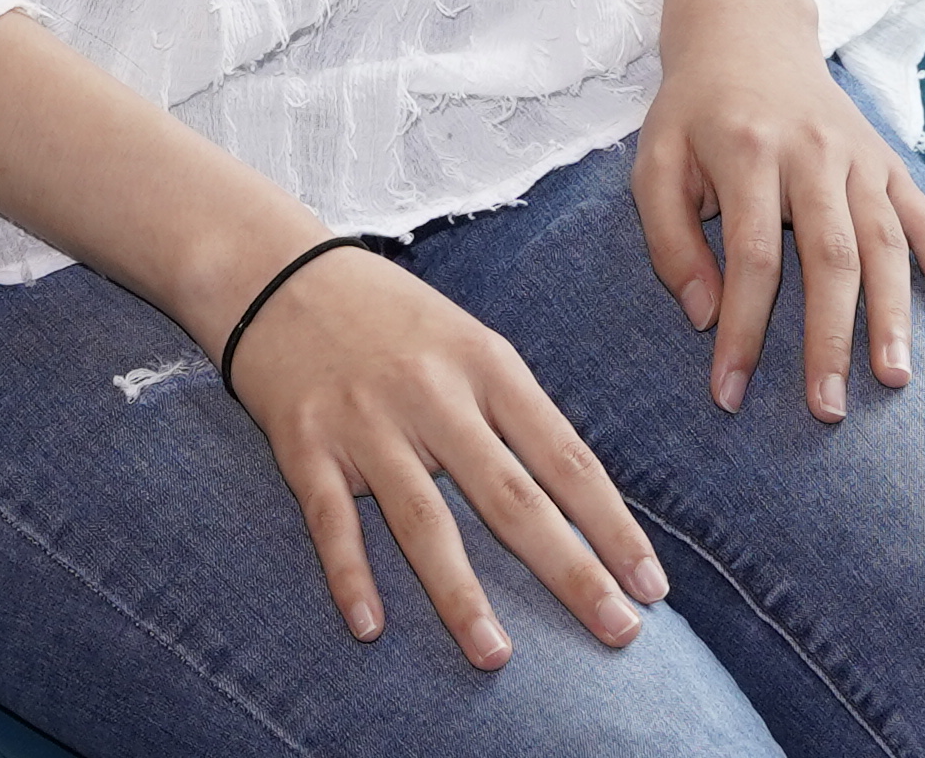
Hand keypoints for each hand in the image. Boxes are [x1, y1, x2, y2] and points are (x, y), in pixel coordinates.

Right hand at [216, 241, 671, 668]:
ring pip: (424, 520)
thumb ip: (512, 410)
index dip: (612, 525)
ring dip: (461, 595)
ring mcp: (367, 420)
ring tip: (496, 655)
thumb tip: (574, 493)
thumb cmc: (388, 314)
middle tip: (619, 630)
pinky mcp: (304, 442)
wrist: (273, 269)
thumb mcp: (466, 340)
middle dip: (571, 570)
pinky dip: (350, 576)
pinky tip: (371, 627)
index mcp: (487, 364)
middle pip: (512, 496)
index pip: (565, 456)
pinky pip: (332, 520)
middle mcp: (434, 393)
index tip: (651, 583)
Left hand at [632, 4, 924, 421]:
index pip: (752, 257)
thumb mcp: (653, 162)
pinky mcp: (886, 157)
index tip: (729, 393)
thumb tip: (704, 316)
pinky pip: (922, 213)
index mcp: (748, 152)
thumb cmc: (694, 111)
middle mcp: (813, 153)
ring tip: (895, 378)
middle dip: (830, 340)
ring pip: (885, 241)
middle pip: (831, 256)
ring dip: (894, 313)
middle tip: (827, 411)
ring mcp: (858, 155)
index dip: (742, 330)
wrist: (747, 32)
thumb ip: (669, 241)